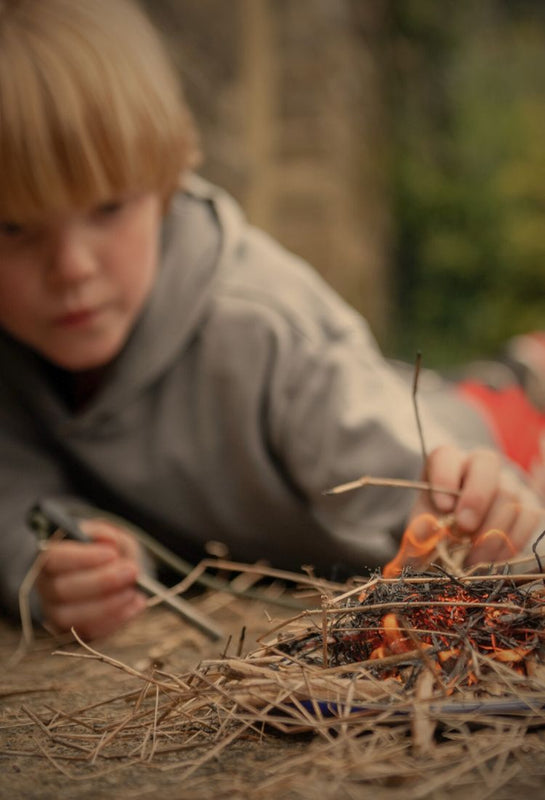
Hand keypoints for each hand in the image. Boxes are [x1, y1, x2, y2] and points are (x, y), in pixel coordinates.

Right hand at [35, 518, 146, 638]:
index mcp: (49, 558)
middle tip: (132, 570)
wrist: (114, 574)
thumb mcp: (109, 536)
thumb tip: (109, 540)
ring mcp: (56, 613)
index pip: (53, 558)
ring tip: (134, 591)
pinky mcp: (73, 632)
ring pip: (72, 617)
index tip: (112, 554)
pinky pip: (89, 633)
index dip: (82, 558)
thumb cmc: (106, 551)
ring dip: (108, 605)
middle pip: (62, 590)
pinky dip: (116, 620)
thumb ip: (107, 535)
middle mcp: (46, 587)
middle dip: (102, 581)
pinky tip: (136, 605)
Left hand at [410, 444, 544, 565]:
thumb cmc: (436, 529)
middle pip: (487, 464)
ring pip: (509, 495)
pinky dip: (511, 541)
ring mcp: (507, 482)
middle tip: (464, 528)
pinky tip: (492, 558)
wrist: (458, 544)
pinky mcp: (528, 504)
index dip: (445, 478)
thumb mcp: (421, 532)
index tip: (443, 507)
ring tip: (472, 556)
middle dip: (476, 498)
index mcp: (445, 462)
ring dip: (492, 531)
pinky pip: (529, 516)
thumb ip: (420, 533)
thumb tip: (429, 530)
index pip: (445, 456)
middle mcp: (478, 464)